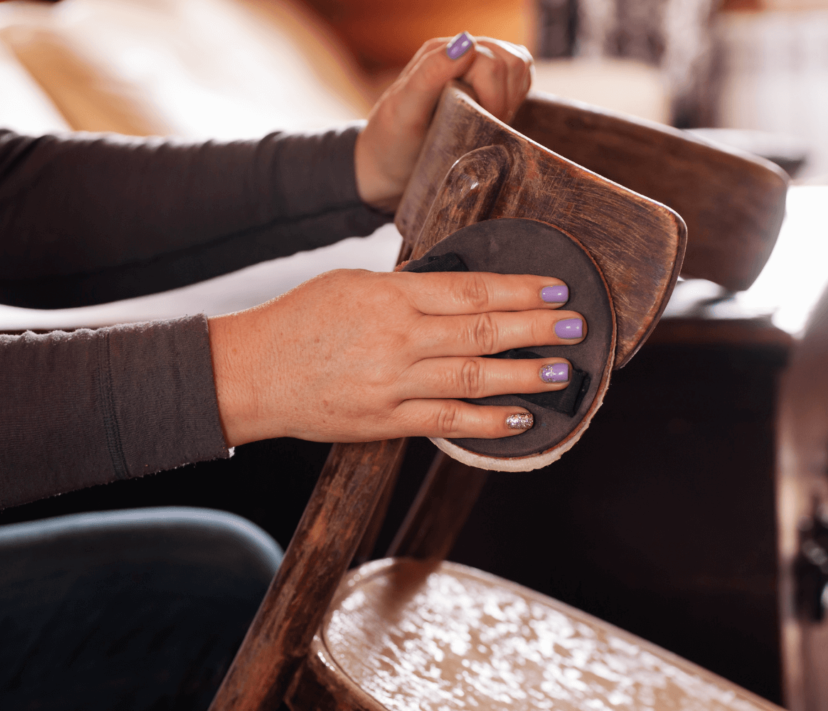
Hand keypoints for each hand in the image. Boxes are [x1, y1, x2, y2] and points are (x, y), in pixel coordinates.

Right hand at [208, 269, 582, 446]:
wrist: (250, 373)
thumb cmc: (301, 320)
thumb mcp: (353, 285)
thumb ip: (407, 289)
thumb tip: (461, 292)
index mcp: (390, 296)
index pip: (470, 290)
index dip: (519, 290)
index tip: (555, 289)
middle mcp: (397, 338)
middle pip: (481, 331)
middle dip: (536, 328)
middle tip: (576, 326)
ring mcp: (393, 384)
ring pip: (472, 377)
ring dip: (524, 375)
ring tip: (563, 372)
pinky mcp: (385, 422)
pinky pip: (447, 420)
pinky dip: (487, 421)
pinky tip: (520, 417)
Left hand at [355, 33, 533, 211]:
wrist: (386, 167)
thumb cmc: (392, 142)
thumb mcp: (404, 111)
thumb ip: (430, 74)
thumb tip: (466, 43)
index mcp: (440, 54)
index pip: (492, 63)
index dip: (494, 98)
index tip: (478, 126)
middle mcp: (458, 54)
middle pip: (511, 63)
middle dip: (503, 101)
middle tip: (481, 128)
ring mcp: (474, 67)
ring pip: (520, 67)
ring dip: (512, 99)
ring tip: (488, 124)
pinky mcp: (486, 84)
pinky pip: (520, 78)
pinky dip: (517, 98)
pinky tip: (496, 118)